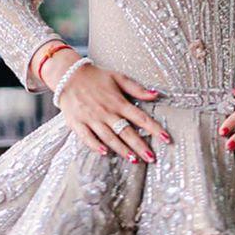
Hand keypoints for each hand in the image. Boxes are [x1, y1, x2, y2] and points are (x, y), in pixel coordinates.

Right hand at [49, 57, 171, 161]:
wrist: (68, 75)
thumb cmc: (96, 77)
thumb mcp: (118, 77)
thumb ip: (137, 88)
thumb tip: (157, 93)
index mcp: (118, 102)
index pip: (140, 117)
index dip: (154, 129)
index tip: (166, 139)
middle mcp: (106, 112)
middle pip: (126, 132)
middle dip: (140, 146)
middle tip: (151, 158)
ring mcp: (91, 118)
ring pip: (109, 137)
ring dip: (122, 149)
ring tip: (134, 160)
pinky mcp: (77, 123)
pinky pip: (87, 137)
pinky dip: (95, 145)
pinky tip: (105, 153)